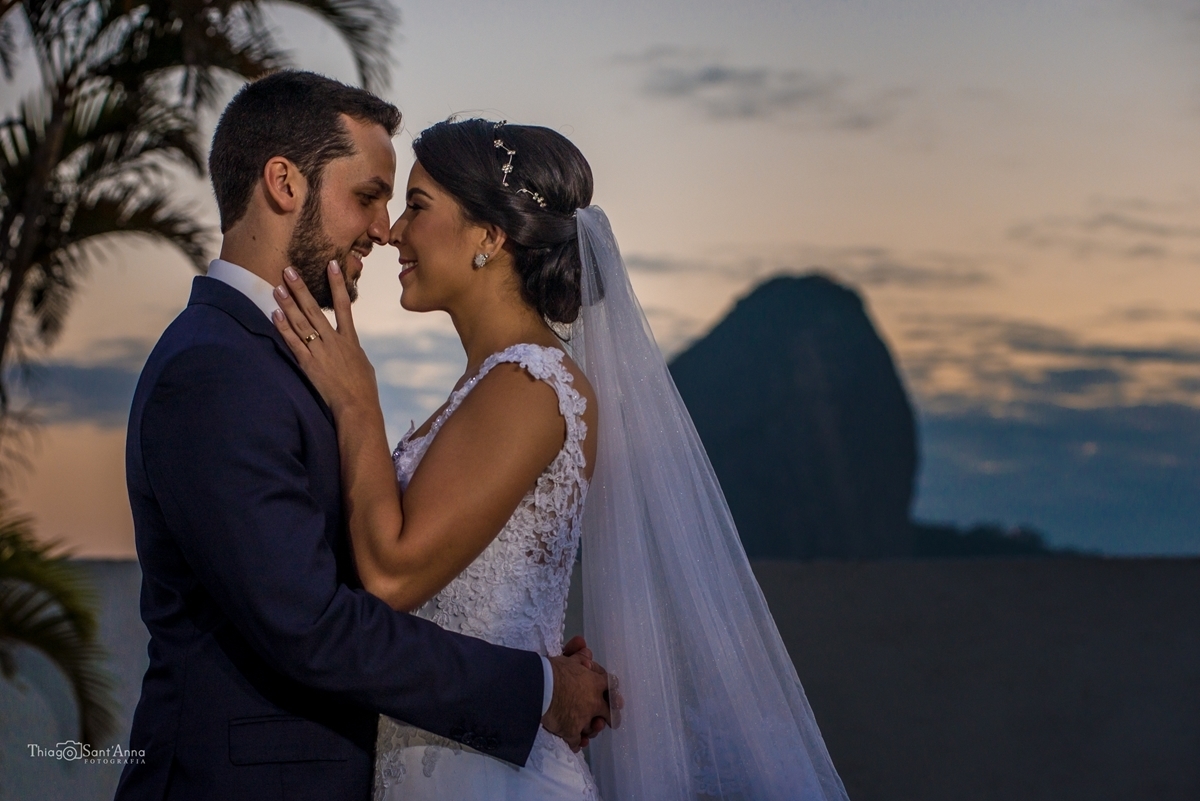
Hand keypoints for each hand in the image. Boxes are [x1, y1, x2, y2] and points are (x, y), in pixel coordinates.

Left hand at [273, 261, 376, 414]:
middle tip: (290, 270)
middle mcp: (334, 341)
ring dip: (288, 304)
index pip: (344, 305)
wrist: (358, 406)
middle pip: (315, 309)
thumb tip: (349, 346)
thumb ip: (353, 350)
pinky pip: (294, 342)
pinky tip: (275, 314)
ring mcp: (320, 351)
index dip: (338, 284)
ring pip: (301, 323)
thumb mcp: (363, 364)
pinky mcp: (309, 364)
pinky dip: (284, 328)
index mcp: (349, 340)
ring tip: (278, 287)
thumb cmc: (364, 389)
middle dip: (302, 289)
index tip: (332, 265)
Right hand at [561, 636, 610, 744]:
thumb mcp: (567, 659)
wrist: (539, 688)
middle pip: (610, 712)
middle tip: (611, 720)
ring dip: (592, 729)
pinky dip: (576, 743)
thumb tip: (585, 645)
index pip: (611, 685)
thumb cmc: (552, 671)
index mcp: (595, 683)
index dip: (612, 690)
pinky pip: (576, 741)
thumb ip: (578, 655)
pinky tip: (576, 744)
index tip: (614, 695)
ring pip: (593, 728)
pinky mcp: (571, 732)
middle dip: (611, 716)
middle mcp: (593, 702)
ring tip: (589, 731)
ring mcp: (583, 719)